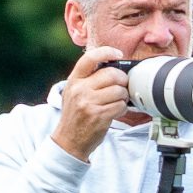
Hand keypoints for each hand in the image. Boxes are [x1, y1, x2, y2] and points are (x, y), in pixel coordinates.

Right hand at [53, 46, 129, 160]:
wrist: (68, 140)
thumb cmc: (75, 115)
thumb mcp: (74, 92)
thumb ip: (88, 78)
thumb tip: (114, 66)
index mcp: (74, 80)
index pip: (90, 58)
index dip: (107, 52)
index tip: (118, 54)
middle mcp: (80, 90)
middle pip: (112, 74)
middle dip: (122, 80)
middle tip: (122, 86)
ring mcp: (89, 103)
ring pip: (119, 90)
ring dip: (124, 96)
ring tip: (118, 101)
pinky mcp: (99, 116)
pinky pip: (121, 106)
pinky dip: (122, 108)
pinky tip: (116, 111)